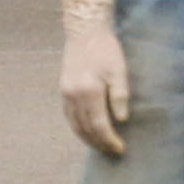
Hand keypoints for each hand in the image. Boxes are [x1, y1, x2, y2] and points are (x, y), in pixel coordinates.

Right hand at [59, 0, 129, 155]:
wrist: (84, 32)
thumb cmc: (106, 50)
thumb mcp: (119, 69)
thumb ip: (120, 95)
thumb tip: (121, 120)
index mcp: (89, 91)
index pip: (99, 125)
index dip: (109, 140)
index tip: (120, 148)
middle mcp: (74, 95)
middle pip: (86, 129)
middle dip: (100, 143)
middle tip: (113, 152)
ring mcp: (66, 94)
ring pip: (75, 125)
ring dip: (88, 139)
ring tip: (101, 147)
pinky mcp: (63, 91)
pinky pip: (69, 117)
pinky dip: (78, 129)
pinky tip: (87, 133)